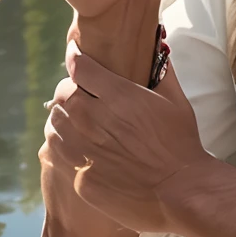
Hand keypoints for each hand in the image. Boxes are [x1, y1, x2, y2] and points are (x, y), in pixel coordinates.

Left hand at [41, 43, 212, 233]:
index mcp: (117, 96)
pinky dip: (62, 144)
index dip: (75, 56)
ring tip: (73, 119)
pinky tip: (75, 145)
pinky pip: (58, 154)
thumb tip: (158, 45)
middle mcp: (94, 120)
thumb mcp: (175, 101)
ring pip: (54, 123)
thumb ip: (162, 71)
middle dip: (69, 88)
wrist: (181, 191)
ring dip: (62, 116)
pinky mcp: (81, 177)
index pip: (79, 66)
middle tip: (79, 92)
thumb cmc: (182, 144)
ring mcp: (85, 150)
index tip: (75, 53)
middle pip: (62, 93)